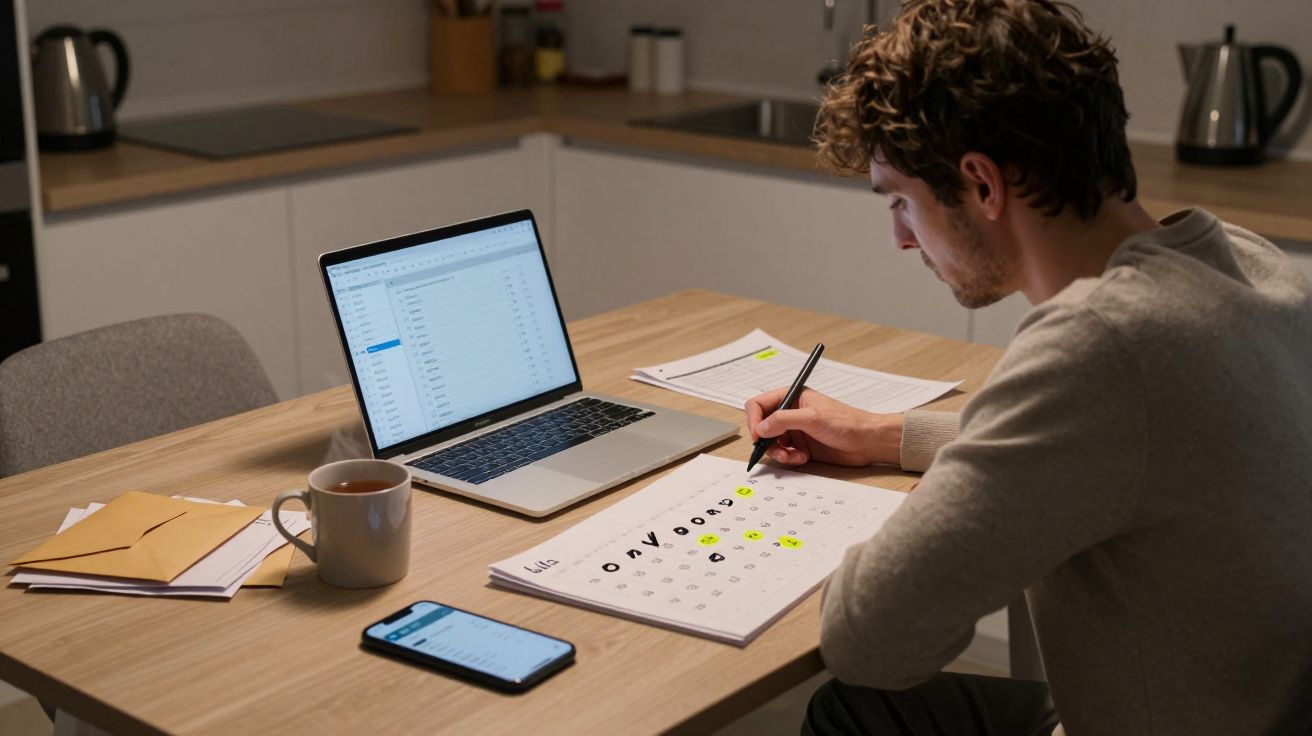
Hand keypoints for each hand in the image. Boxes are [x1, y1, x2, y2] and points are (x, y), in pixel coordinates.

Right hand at [745, 387, 902, 467]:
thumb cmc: (847, 422)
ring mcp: (795, 430)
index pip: (759, 405)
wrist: (867, 442)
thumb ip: (783, 420)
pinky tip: (803, 458)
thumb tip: (760, 428)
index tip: (758, 435)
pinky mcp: (800, 446)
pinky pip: (783, 454)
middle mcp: (790, 413)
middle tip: (775, 451)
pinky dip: (789, 459)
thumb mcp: (812, 418)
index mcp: (791, 397)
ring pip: (771, 443)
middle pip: (762, 426)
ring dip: (778, 453)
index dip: (754, 420)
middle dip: (766, 440)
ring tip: (793, 456)